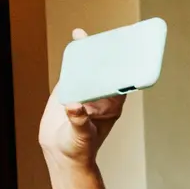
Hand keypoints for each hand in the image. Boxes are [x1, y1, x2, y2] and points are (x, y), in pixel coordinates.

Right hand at [37, 32, 124, 163]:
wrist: (60, 153)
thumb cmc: (79, 149)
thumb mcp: (81, 135)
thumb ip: (79, 120)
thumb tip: (74, 105)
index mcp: (111, 105)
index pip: (122, 83)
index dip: (126, 68)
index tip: (129, 52)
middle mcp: (99, 96)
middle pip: (105, 71)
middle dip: (106, 54)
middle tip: (106, 36)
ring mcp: (84, 91)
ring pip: (88, 69)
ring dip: (87, 52)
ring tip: (84, 35)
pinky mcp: (68, 90)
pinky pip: (71, 71)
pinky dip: (72, 58)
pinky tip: (72, 44)